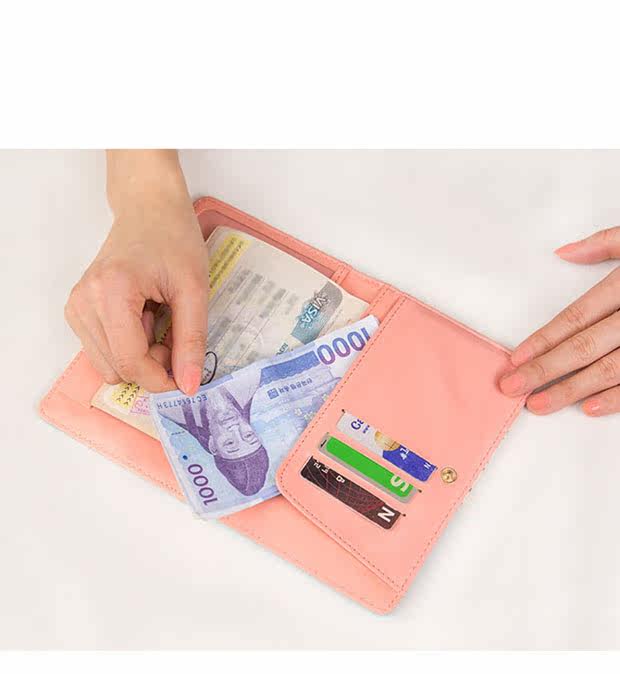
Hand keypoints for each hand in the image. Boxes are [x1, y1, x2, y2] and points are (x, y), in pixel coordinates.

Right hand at [64, 150, 207, 395]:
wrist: (149, 207)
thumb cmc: (174, 238)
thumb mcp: (194, 289)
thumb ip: (191, 339)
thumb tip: (189, 385)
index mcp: (111, 292)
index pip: (130, 361)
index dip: (160, 378)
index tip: (184, 373)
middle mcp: (83, 302)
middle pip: (117, 369)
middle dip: (151, 364)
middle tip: (173, 334)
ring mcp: (76, 306)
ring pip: (108, 365)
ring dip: (139, 356)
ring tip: (156, 321)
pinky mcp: (77, 309)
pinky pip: (102, 351)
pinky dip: (127, 346)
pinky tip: (141, 318)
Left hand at [500, 227, 619, 415]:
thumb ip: (605, 244)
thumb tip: (563, 252)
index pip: (576, 317)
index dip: (543, 339)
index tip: (515, 358)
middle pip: (585, 346)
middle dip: (545, 369)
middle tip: (512, 388)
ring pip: (612, 369)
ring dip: (572, 390)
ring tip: (539, 404)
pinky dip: (618, 398)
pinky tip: (589, 408)